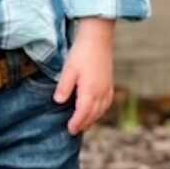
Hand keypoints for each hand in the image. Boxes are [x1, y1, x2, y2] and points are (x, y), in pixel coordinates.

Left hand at [53, 18, 114, 134]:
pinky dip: (101, 110)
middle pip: (93, 114)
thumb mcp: (69, 69)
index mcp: (90, 91)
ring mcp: (107, 88)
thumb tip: (59, 102)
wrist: (98, 38)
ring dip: (93, 119)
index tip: (70, 130)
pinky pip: (107, 103)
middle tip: (74, 130)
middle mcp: (101, 92)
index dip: (76, 123)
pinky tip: (96, 110)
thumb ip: (64, 87)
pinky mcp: (110, 83)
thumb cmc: (82, 52)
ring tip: (84, 123)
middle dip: (84, 124)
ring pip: (102, 110)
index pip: (83, 113)